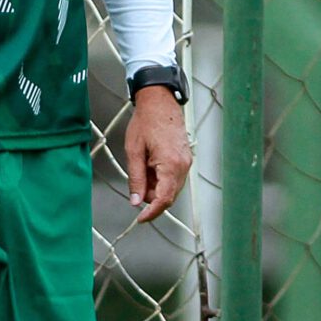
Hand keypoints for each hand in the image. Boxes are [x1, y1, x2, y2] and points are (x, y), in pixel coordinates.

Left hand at [123, 85, 191, 222]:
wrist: (159, 102)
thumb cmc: (146, 121)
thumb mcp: (134, 151)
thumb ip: (136, 179)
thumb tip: (136, 201)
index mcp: (171, 165)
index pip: (164, 199)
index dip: (152, 213)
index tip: (141, 218)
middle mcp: (183, 165)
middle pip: (169, 196)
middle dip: (152, 198)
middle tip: (136, 187)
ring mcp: (186, 162)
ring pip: (171, 188)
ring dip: (156, 187)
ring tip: (142, 169)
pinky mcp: (185, 158)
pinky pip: (174, 177)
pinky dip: (161, 179)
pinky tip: (150, 166)